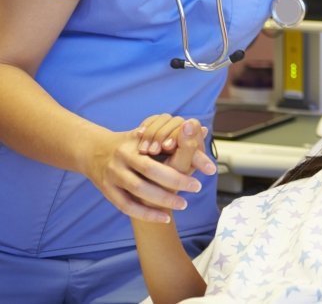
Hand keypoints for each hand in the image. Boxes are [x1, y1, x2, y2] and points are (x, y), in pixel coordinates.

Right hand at [82, 116, 214, 223]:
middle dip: (175, 181)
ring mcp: (112, 177)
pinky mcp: (107, 191)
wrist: (92, 151)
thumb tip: (203, 128)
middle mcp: (120, 161)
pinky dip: (145, 214)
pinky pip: (126, 206)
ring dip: (162, 200)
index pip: (159, 153)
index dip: (178, 162)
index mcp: (132, 146)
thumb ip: (173, 134)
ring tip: (184, 204)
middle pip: (149, 173)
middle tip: (197, 187)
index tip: (200, 168)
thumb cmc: (129, 142)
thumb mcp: (146, 134)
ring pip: (137, 192)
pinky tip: (164, 218)